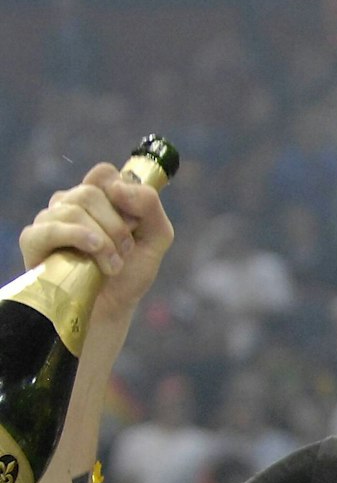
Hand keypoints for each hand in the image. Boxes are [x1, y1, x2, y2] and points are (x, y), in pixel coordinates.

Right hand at [20, 163, 174, 325]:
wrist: (111, 308)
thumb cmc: (130, 272)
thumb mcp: (157, 237)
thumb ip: (149, 204)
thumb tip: (117, 187)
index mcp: (98, 198)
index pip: (104, 174)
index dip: (122, 192)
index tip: (134, 221)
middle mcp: (70, 203)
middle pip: (91, 192)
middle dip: (117, 225)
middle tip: (126, 250)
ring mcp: (49, 219)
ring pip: (73, 209)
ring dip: (103, 240)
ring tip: (112, 265)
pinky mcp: (33, 240)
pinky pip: (49, 228)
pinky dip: (76, 237)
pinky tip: (92, 252)